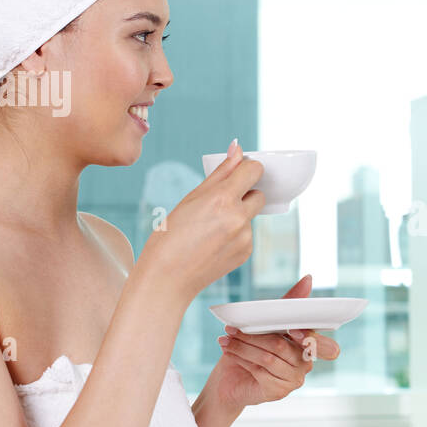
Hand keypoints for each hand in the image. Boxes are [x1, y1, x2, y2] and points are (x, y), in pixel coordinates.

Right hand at [139, 139, 266, 307]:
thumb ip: (220, 173)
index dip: (248, 169)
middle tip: (220, 202)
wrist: (167, 277)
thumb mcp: (191, 198)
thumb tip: (237, 149)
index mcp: (222, 199)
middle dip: (245, 194)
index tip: (240, 172)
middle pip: (258, 194)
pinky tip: (213, 242)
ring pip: (250, 216)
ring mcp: (245, 237)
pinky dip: (235, 234)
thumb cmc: (171, 235)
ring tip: (209, 229)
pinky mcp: (246, 252)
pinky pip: (247, 234)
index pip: (254, 170)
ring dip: (237, 216)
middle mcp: (238, 218)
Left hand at [209, 274, 340, 410]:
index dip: (311, 338)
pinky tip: (229, 350)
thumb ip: (289, 304)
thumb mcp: (267, 322)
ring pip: (269, 357)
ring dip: (244, 345)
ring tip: (227, 336)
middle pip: (286, 347)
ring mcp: (293, 380)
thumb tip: (309, 279)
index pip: (327, 347)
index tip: (292, 330)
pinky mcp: (277, 391)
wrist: (229, 379)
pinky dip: (242, 357)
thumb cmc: (251, 348)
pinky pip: (260, 370)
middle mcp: (306, 364)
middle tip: (240, 328)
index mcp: (310, 346)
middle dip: (259, 336)